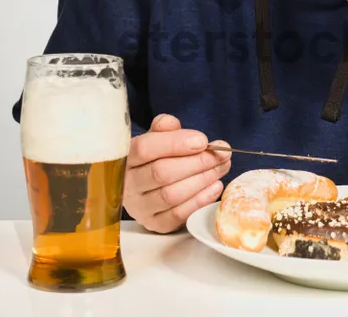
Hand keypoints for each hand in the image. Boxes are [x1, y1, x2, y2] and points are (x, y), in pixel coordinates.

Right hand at [123, 114, 230, 233]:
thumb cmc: (154, 158)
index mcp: (125, 158)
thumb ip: (164, 128)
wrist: (146, 186)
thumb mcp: (156, 137)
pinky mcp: (154, 224)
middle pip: (161, 173)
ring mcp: (140, 207)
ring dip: (202, 180)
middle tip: (221, 154)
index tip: (203, 140)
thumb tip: (173, 123)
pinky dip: (200, 200)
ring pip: (171, 195)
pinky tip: (215, 186)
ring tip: (222, 167)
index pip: (145, 149)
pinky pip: (178, 215)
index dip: (175, 143)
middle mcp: (128, 184)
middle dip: (197, 162)